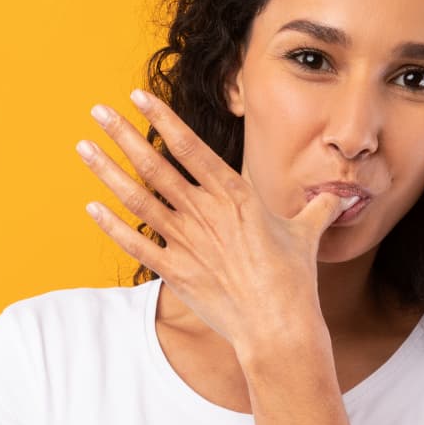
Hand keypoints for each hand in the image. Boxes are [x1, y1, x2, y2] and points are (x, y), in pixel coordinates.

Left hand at [76, 88, 357, 357]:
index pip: (191, 147)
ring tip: (83, 148)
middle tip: (97, 110)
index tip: (137, 96)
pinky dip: (111, 226)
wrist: (278, 327)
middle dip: (123, 135)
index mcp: (235, 195)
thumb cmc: (294, 280)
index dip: (162, 119)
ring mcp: (186, 242)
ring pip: (138, 199)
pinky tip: (90, 208)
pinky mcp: (175, 271)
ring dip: (107, 172)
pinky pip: (135, 244)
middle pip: (155, 166)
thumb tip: (340, 195)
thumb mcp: (307, 234)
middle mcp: (205, 213)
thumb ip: (317, 208)